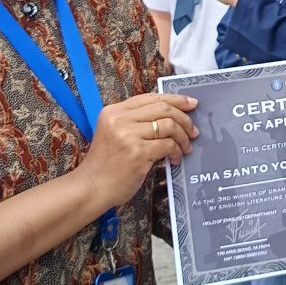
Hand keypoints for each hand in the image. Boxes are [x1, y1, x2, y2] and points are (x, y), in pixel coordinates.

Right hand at [75, 92, 197, 210]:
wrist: (92, 187)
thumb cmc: (107, 164)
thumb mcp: (115, 133)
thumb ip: (136, 121)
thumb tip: (172, 116)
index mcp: (114, 111)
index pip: (151, 97)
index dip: (175, 99)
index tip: (191, 104)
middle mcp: (120, 119)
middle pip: (163, 108)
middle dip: (184, 118)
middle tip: (193, 131)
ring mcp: (128, 135)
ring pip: (169, 125)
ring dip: (183, 137)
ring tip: (185, 148)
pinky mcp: (138, 152)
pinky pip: (168, 145)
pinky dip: (176, 151)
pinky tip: (174, 159)